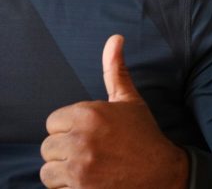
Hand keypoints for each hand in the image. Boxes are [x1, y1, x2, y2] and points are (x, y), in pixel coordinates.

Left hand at [40, 35, 187, 188]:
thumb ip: (114, 70)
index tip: (87, 136)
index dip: (67, 130)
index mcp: (88, 114)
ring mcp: (80, 168)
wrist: (164, 176)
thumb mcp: (129, 101)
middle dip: (64, 152)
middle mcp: (81, 139)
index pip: (52, 122)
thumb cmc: (144, 137)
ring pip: (48, 170)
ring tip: (85, 170)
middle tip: (88, 155)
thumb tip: (115, 38)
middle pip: (47, 147)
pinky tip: (86, 184)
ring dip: (62, 173)